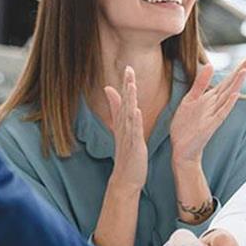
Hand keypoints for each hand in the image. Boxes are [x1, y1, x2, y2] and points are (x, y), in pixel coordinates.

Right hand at [103, 66, 147, 191]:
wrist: (126, 177)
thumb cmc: (127, 152)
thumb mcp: (122, 129)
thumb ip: (117, 110)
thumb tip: (109, 91)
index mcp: (123, 123)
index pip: (124, 100)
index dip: (126, 84)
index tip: (128, 68)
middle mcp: (124, 127)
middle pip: (125, 103)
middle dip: (127, 86)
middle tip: (128, 69)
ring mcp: (128, 136)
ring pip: (128, 115)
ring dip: (129, 101)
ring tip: (131, 86)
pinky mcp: (133, 146)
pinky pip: (133, 132)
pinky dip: (134, 122)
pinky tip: (136, 112)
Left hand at [169, 59, 245, 163]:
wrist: (181, 148)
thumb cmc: (185, 126)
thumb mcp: (189, 100)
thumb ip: (200, 84)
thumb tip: (210, 64)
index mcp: (210, 98)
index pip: (226, 81)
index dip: (236, 69)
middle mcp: (215, 105)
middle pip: (230, 85)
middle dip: (240, 72)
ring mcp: (214, 115)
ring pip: (227, 96)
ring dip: (236, 84)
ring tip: (244, 71)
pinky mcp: (210, 125)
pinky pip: (221, 113)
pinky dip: (228, 104)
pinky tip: (234, 94)